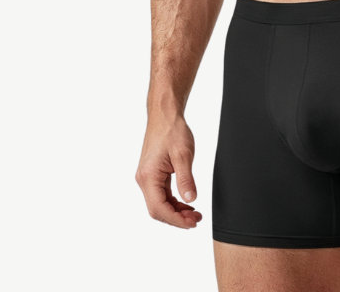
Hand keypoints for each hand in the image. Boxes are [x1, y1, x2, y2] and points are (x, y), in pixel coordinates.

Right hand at [136, 114, 202, 228]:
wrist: (165, 115)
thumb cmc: (172, 130)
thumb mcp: (183, 155)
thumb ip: (186, 179)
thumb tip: (191, 200)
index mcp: (148, 176)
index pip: (159, 208)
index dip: (176, 219)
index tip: (192, 223)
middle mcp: (144, 179)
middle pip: (157, 209)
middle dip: (176, 218)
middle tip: (196, 220)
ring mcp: (147, 177)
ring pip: (159, 203)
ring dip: (175, 211)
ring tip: (194, 213)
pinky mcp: (152, 174)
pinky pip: (160, 194)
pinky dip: (173, 201)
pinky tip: (186, 202)